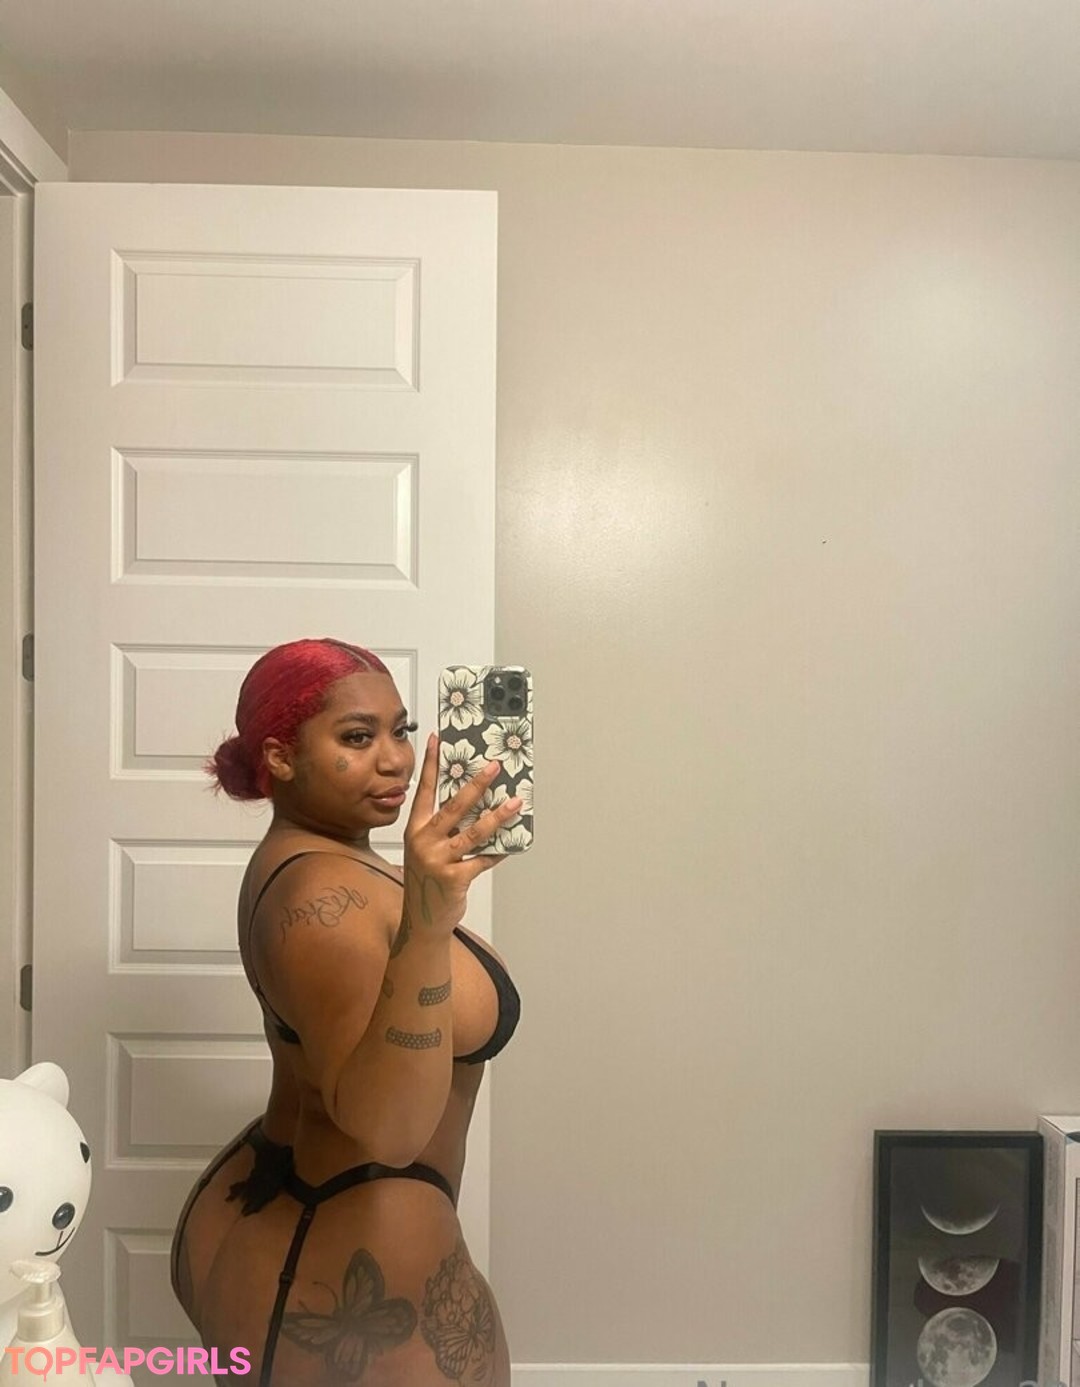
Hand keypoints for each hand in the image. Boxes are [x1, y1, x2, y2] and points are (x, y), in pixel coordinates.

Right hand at [401, 734, 519, 936]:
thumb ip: (443, 828)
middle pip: (454, 806)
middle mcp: (424, 841)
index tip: (436, 740)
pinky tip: (512, 842)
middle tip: (494, 767)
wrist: (422, 920)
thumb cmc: (427, 880)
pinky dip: (499, 850)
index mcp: (415, 829)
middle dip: (477, 784)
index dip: (429, 764)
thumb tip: (475, 803)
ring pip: (474, 832)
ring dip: (498, 816)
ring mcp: (438, 860)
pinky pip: (484, 859)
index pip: (424, 790)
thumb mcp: (425, 849)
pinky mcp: (455, 878)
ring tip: (515, 802)